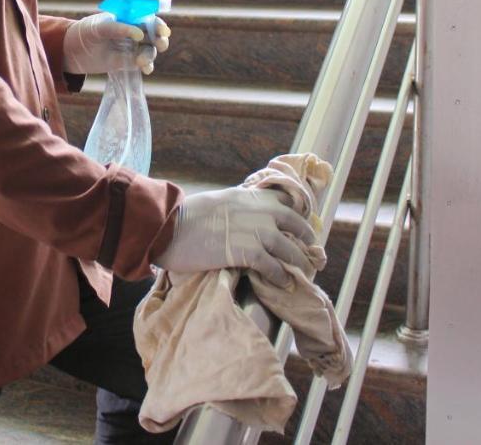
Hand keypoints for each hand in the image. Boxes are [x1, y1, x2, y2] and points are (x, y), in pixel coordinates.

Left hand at [63, 12, 170, 75]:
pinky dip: (147, 66)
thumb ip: (118, 29)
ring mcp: (131, 47)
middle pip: (153, 34)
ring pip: (149, 50)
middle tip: (161, 44)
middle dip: (160, 39)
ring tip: (142, 61)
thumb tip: (140, 34)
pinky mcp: (127, 62)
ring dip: (150, 55)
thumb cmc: (84, 33)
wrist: (70, 53)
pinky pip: (142, 63)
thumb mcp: (99, 28)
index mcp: (127, 18)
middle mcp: (132, 32)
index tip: (163, 31)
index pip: (147, 18)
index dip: (157, 24)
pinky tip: (146, 69)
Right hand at [154, 187, 316, 287]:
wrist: (168, 227)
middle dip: (306, 237)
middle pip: (294, 222)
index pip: (283, 199)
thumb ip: (236, 208)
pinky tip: (283, 283)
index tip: (302, 224)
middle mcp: (257, 210)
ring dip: (297, 261)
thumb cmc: (184, 217)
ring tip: (302, 272)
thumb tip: (244, 220)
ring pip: (288, 247)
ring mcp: (254, 230)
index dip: (296, 213)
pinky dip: (280, 276)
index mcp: (248, 196)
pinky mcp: (246, 252)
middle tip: (312, 250)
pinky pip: (272, 266)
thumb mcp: (216, 202)